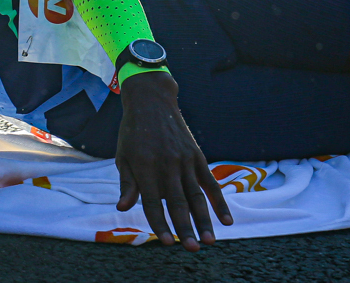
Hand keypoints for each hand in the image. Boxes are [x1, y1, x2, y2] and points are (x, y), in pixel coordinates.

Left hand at [116, 72, 232, 251]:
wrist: (151, 101)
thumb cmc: (133, 133)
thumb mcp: (123, 156)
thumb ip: (127, 183)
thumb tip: (122, 209)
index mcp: (145, 166)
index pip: (154, 202)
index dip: (160, 223)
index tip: (167, 243)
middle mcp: (167, 164)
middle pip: (178, 202)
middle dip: (186, 228)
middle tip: (193, 249)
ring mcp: (185, 160)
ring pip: (197, 196)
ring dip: (204, 220)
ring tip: (210, 241)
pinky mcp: (197, 156)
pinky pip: (211, 182)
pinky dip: (220, 202)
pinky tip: (227, 221)